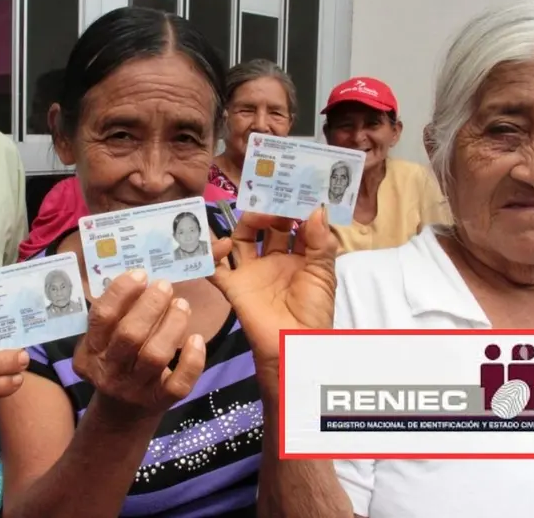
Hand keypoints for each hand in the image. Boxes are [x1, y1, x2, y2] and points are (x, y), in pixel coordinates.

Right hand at [73, 270, 205, 424]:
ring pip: (155, 355)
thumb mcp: (104, 342)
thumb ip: (115, 315)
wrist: (121, 413)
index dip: (121, 292)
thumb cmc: (116, 362)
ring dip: (173, 324)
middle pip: (130, 335)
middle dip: (151, 305)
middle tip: (164, 286)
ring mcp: (134, 389)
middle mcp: (108, 371)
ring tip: (182, 305)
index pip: (102, 317)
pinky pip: (179, 382)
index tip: (140, 274)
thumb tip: (139, 276)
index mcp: (89, 352)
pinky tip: (197, 339)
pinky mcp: (159, 401)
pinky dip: (192, 359)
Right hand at [209, 206, 338, 376]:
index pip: (296, 225)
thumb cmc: (314, 312)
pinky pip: (215, 268)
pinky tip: (218, 243)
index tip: (295, 186)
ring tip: (254, 215)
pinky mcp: (233, 287)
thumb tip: (316, 208)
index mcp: (300, 258)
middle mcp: (274, 260)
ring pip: (242, 238)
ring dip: (246, 223)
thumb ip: (320, 242)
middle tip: (272, 194)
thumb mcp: (323, 274)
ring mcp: (252, 272)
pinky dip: (209, 255)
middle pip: (268, 227)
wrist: (294, 346)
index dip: (295, 207)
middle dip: (271, 210)